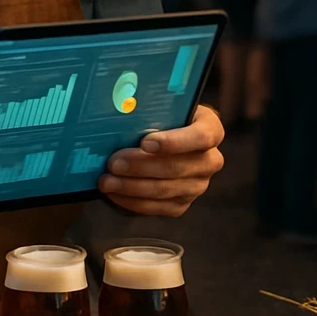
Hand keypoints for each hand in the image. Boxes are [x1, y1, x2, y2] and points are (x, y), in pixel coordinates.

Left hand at [97, 104, 224, 216]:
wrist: (165, 138)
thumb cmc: (159, 117)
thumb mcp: (161, 107)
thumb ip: (150, 109)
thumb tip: (120, 110)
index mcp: (210, 129)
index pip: (201, 136)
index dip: (174, 141)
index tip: (145, 142)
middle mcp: (210, 160)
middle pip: (177, 167)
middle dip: (140, 166)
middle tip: (113, 163)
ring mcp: (197, 185)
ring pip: (164, 190)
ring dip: (131, 186)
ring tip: (106, 181)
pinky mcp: (181, 204)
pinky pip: (157, 207)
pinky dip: (132, 201)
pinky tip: (113, 193)